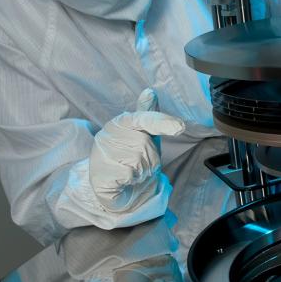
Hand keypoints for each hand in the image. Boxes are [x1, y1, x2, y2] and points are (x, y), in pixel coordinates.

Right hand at [90, 89, 185, 211]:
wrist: (112, 190)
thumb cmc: (131, 159)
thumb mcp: (143, 136)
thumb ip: (148, 116)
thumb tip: (150, 92)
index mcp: (119, 123)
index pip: (143, 118)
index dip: (161, 122)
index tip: (180, 127)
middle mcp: (107, 135)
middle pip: (145, 144)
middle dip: (150, 158)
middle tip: (140, 164)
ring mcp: (101, 154)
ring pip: (139, 161)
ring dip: (142, 171)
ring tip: (132, 173)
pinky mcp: (99, 174)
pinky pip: (129, 175)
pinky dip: (132, 180)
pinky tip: (125, 181)